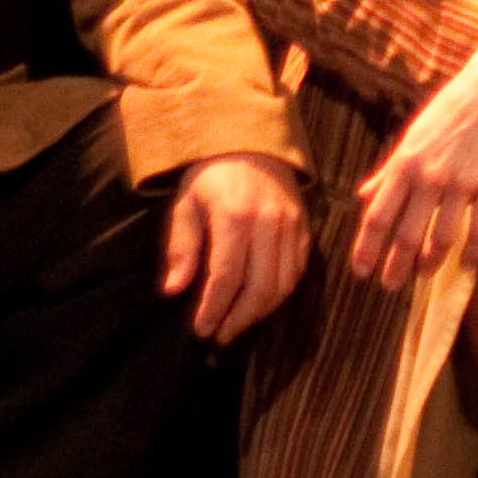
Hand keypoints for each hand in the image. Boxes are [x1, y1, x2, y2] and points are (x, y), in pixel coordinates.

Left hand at [164, 153, 308, 341]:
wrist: (252, 142)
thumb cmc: (211, 176)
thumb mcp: (186, 204)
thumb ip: (182, 247)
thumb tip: (173, 290)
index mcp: (235, 216)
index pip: (227, 277)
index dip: (214, 309)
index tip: (201, 330)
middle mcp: (268, 222)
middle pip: (260, 287)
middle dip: (239, 319)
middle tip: (220, 335)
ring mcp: (291, 225)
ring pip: (284, 283)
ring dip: (261, 312)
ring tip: (238, 324)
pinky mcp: (304, 227)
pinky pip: (298, 270)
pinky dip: (282, 293)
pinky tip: (262, 303)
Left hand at [351, 63, 477, 289]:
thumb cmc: (448, 112)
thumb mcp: (411, 138)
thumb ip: (387, 171)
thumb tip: (362, 196)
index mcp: (404, 165)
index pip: (378, 216)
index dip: (367, 248)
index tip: (361, 271)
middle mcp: (429, 177)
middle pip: (406, 235)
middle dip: (395, 266)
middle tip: (390, 285)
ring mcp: (461, 183)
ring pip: (441, 239)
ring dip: (430, 263)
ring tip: (424, 273)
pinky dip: (472, 254)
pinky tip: (467, 265)